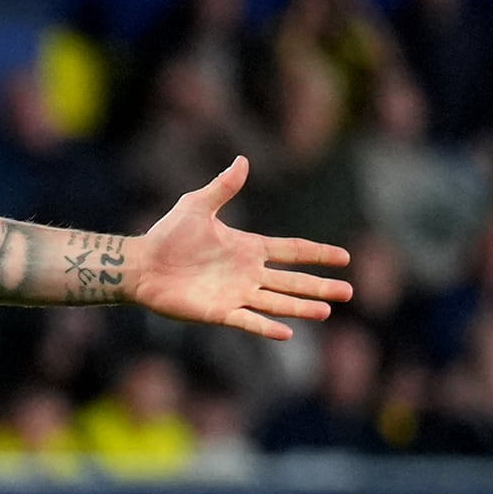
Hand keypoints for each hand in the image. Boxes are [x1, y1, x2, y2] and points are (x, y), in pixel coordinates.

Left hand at [126, 157, 351, 340]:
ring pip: (278, 302)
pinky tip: (287, 334)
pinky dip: (267, 328)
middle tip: (349, 291)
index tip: (344, 257)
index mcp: (248, 248)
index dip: (318, 254)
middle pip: (293, 281)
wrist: (143, 264)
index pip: (292, 251)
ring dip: (301, 307)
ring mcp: (236, 294)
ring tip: (327, 311)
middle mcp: (248, 273)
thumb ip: (224, 187)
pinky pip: (249, 321)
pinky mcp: (220, 312)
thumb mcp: (197, 205)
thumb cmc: (168, 234)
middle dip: (321, 286)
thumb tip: (243, 160)